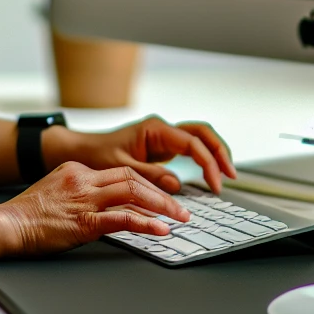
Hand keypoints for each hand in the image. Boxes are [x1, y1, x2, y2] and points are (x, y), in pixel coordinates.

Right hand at [0, 162, 192, 255]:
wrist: (3, 225)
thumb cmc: (25, 215)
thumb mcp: (55, 191)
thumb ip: (80, 193)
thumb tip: (105, 204)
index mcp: (78, 169)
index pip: (122, 172)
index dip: (147, 184)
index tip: (162, 195)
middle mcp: (84, 179)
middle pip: (134, 178)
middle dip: (162, 192)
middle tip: (181, 206)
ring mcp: (84, 199)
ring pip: (134, 193)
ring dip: (162, 206)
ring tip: (180, 217)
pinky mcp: (84, 221)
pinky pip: (123, 219)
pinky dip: (146, 224)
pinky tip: (160, 230)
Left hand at [42, 116, 237, 193]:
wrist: (82, 151)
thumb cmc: (96, 156)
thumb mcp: (121, 169)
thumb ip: (149, 176)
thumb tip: (175, 184)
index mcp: (155, 130)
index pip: (192, 142)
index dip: (208, 162)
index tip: (215, 183)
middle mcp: (163, 130)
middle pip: (203, 133)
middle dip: (220, 152)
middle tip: (231, 175)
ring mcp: (164, 137)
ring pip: (199, 138)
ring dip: (215, 153)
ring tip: (226, 175)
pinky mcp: (163, 147)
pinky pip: (190, 149)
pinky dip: (203, 159)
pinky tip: (210, 175)